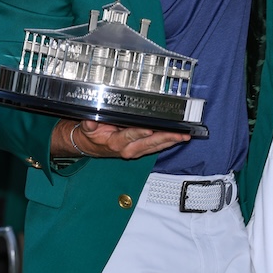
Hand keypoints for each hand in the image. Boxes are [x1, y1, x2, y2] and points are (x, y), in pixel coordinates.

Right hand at [55, 118, 188, 159]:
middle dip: (166, 137)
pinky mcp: (142, 151)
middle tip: (180, 134)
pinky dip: (168, 142)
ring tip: (185, 136)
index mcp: (117, 143)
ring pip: (157, 146)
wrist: (93, 147)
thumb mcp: (87, 129)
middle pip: (150, 142)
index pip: (131, 135)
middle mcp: (129, 149)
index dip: (141, 132)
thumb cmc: (94, 136)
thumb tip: (89, 121)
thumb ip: (89, 125)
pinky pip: (157, 147)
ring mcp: (137, 151)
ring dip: (171, 141)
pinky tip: (178, 138)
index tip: (151, 129)